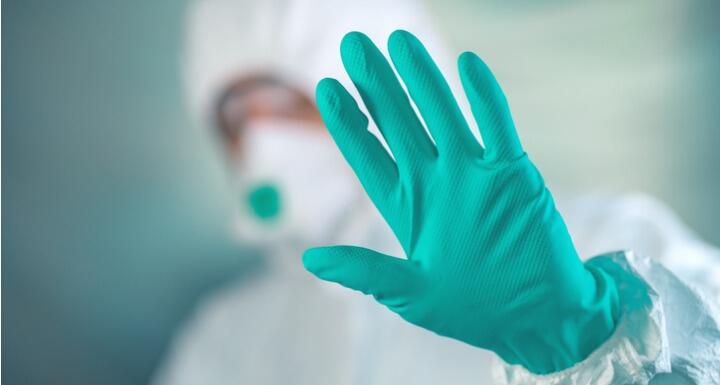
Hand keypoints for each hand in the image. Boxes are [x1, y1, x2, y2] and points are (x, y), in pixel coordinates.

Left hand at [303, 30, 618, 373]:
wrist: (541, 316)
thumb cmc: (475, 309)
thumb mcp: (411, 294)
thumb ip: (364, 271)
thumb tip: (308, 261)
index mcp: (406, 208)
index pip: (368, 156)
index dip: (348, 123)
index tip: (327, 89)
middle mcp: (435, 182)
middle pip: (399, 123)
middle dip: (376, 85)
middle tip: (354, 44)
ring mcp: (474, 173)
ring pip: (442, 114)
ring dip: (422, 77)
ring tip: (399, 40)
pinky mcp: (513, 173)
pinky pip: (498, 127)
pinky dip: (484, 98)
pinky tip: (466, 65)